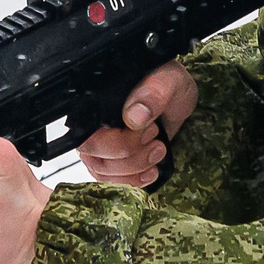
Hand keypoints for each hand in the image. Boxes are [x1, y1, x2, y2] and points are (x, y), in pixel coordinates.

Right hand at [77, 62, 197, 187]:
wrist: (176, 100)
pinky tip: (151, 170)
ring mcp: (99, 146)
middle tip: (155, 139)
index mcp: (96, 102)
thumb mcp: (169, 81)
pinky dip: (134, 181)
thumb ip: (153, 93)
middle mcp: (91, 126)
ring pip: (102, 173)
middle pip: (93, 157)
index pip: (87, 134)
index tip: (149, 129)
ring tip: (159, 150)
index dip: (118, 142)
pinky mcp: (111, 162)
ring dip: (136, 168)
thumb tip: (134, 116)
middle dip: (129, 157)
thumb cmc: (169, 85)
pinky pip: (111, 182)